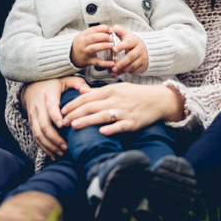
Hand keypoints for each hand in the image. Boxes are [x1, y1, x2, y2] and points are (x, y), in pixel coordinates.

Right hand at [21, 77, 89, 158]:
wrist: (31, 86)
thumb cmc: (53, 83)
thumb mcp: (65, 79)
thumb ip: (78, 83)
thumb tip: (88, 91)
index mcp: (48, 96)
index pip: (50, 108)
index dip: (55, 117)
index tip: (63, 125)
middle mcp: (38, 107)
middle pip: (44, 125)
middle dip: (55, 138)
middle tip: (66, 146)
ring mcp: (33, 116)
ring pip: (38, 134)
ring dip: (49, 145)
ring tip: (61, 152)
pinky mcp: (32, 123)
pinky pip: (36, 137)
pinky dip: (44, 147)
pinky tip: (53, 155)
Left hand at [60, 82, 183, 135]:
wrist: (158, 99)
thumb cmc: (135, 94)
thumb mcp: (117, 88)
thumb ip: (100, 92)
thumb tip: (82, 92)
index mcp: (110, 90)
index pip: (87, 97)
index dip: (73, 104)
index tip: (62, 111)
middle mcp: (115, 100)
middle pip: (91, 106)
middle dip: (75, 114)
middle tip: (63, 121)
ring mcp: (124, 111)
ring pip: (102, 116)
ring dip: (87, 121)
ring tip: (74, 126)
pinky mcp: (133, 122)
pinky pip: (120, 126)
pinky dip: (111, 129)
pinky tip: (101, 132)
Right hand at [70, 25, 115, 68]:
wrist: (70, 55)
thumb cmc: (80, 44)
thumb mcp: (84, 36)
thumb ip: (94, 32)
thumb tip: (108, 29)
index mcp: (83, 35)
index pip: (93, 29)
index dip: (103, 29)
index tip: (110, 30)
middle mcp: (83, 43)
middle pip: (93, 38)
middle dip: (104, 36)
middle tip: (111, 38)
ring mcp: (85, 52)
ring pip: (94, 48)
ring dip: (104, 46)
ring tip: (111, 45)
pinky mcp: (88, 61)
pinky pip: (97, 62)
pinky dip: (105, 63)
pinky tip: (112, 63)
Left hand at [110, 25, 148, 76]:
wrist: (146, 49)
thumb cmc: (131, 42)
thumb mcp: (126, 35)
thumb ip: (119, 31)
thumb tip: (113, 28)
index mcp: (134, 41)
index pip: (128, 43)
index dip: (121, 46)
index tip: (114, 49)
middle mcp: (140, 49)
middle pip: (130, 57)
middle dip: (121, 63)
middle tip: (113, 68)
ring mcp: (142, 58)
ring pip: (132, 65)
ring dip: (122, 70)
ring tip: (114, 72)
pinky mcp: (143, 66)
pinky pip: (134, 71)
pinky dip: (126, 73)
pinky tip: (119, 73)